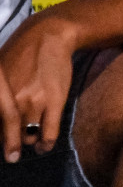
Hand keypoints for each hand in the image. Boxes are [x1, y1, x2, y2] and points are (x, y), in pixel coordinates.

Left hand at [0, 17, 78, 162]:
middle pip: (6, 134)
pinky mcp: (53, 101)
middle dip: (10, 145)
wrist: (49, 36)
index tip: (2, 149)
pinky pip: (48, 133)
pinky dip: (46, 143)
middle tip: (13, 150)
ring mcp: (32, 101)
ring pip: (27, 136)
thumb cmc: (19, 53)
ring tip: (32, 144)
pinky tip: (44, 145)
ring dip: (29, 143)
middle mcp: (9, 100)